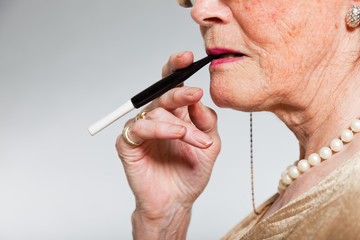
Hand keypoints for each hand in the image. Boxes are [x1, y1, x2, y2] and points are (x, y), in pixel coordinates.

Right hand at [116, 51, 220, 226]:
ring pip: (155, 113)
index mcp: (176, 114)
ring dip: (179, 125)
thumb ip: (207, 122)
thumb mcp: (210, 145)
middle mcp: (158, 118)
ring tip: (196, 140)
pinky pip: (139, 128)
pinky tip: (175, 135)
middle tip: (194, 94)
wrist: (176, 202)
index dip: (177, 67)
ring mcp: (142, 129)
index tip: (188, 57)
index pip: (173, 84)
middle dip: (179, 92)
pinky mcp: (128, 143)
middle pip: (163, 94)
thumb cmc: (190, 174)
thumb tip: (199, 100)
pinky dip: (158, 130)